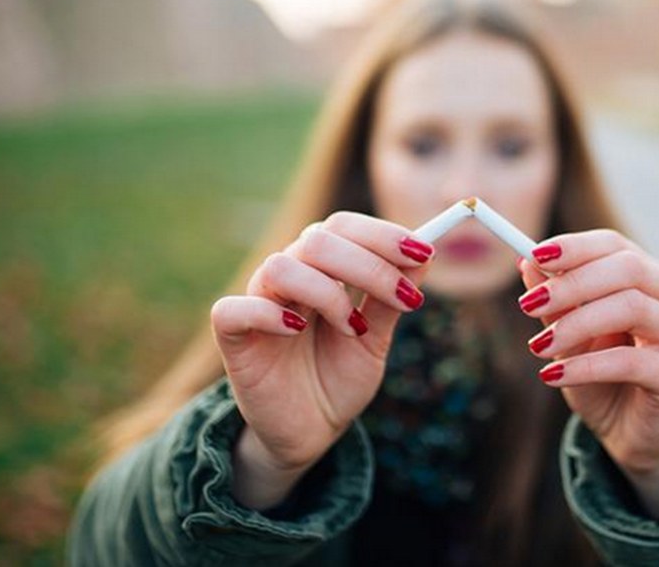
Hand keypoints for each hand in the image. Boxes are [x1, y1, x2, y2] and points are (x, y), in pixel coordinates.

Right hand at [210, 212, 433, 482]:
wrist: (312, 432)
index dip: (383, 235)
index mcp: (321, 269)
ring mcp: (258, 304)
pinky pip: (233, 310)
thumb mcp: (376, 339)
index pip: (344, 227)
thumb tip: (424, 255)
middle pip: (318, 239)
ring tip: (352, 328)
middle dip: (370, 265)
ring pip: (281, 267)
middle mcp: (289, 277)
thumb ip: (391, 298)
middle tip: (404, 300)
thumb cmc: (338, 378)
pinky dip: (268, 314)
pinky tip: (297, 330)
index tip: (424, 253)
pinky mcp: (233, 339)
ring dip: (328, 294)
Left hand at [517, 230, 658, 517]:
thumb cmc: (600, 375)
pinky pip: (631, 361)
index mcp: (647, 278)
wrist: (627, 432)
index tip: (535, 256)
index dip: (576, 247)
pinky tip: (553, 376)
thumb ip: (554, 301)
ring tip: (538, 347)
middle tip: (528, 304)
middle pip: (630, 268)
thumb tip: (526, 261)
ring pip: (633, 307)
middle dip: (573, 283)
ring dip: (577, 323)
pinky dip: (586, 365)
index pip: (615, 245)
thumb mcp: (568, 335)